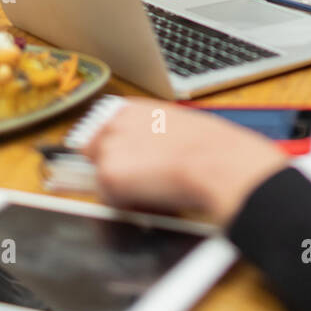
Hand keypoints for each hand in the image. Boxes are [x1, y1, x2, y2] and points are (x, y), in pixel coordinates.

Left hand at [84, 98, 287, 226]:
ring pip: (100, 175)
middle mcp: (115, 122)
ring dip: (118, 185)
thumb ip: (151, 131)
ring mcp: (109, 147)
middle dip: (111, 165)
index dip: (116, 148)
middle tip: (140, 179)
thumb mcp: (176, 123)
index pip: (102, 128)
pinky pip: (108, 197)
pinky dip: (124, 203)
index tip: (127, 159)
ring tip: (152, 187)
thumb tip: (145, 147)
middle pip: (93, 150)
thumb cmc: (211, 145)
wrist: (217, 162)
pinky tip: (151, 197)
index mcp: (132, 107)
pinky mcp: (109, 174)